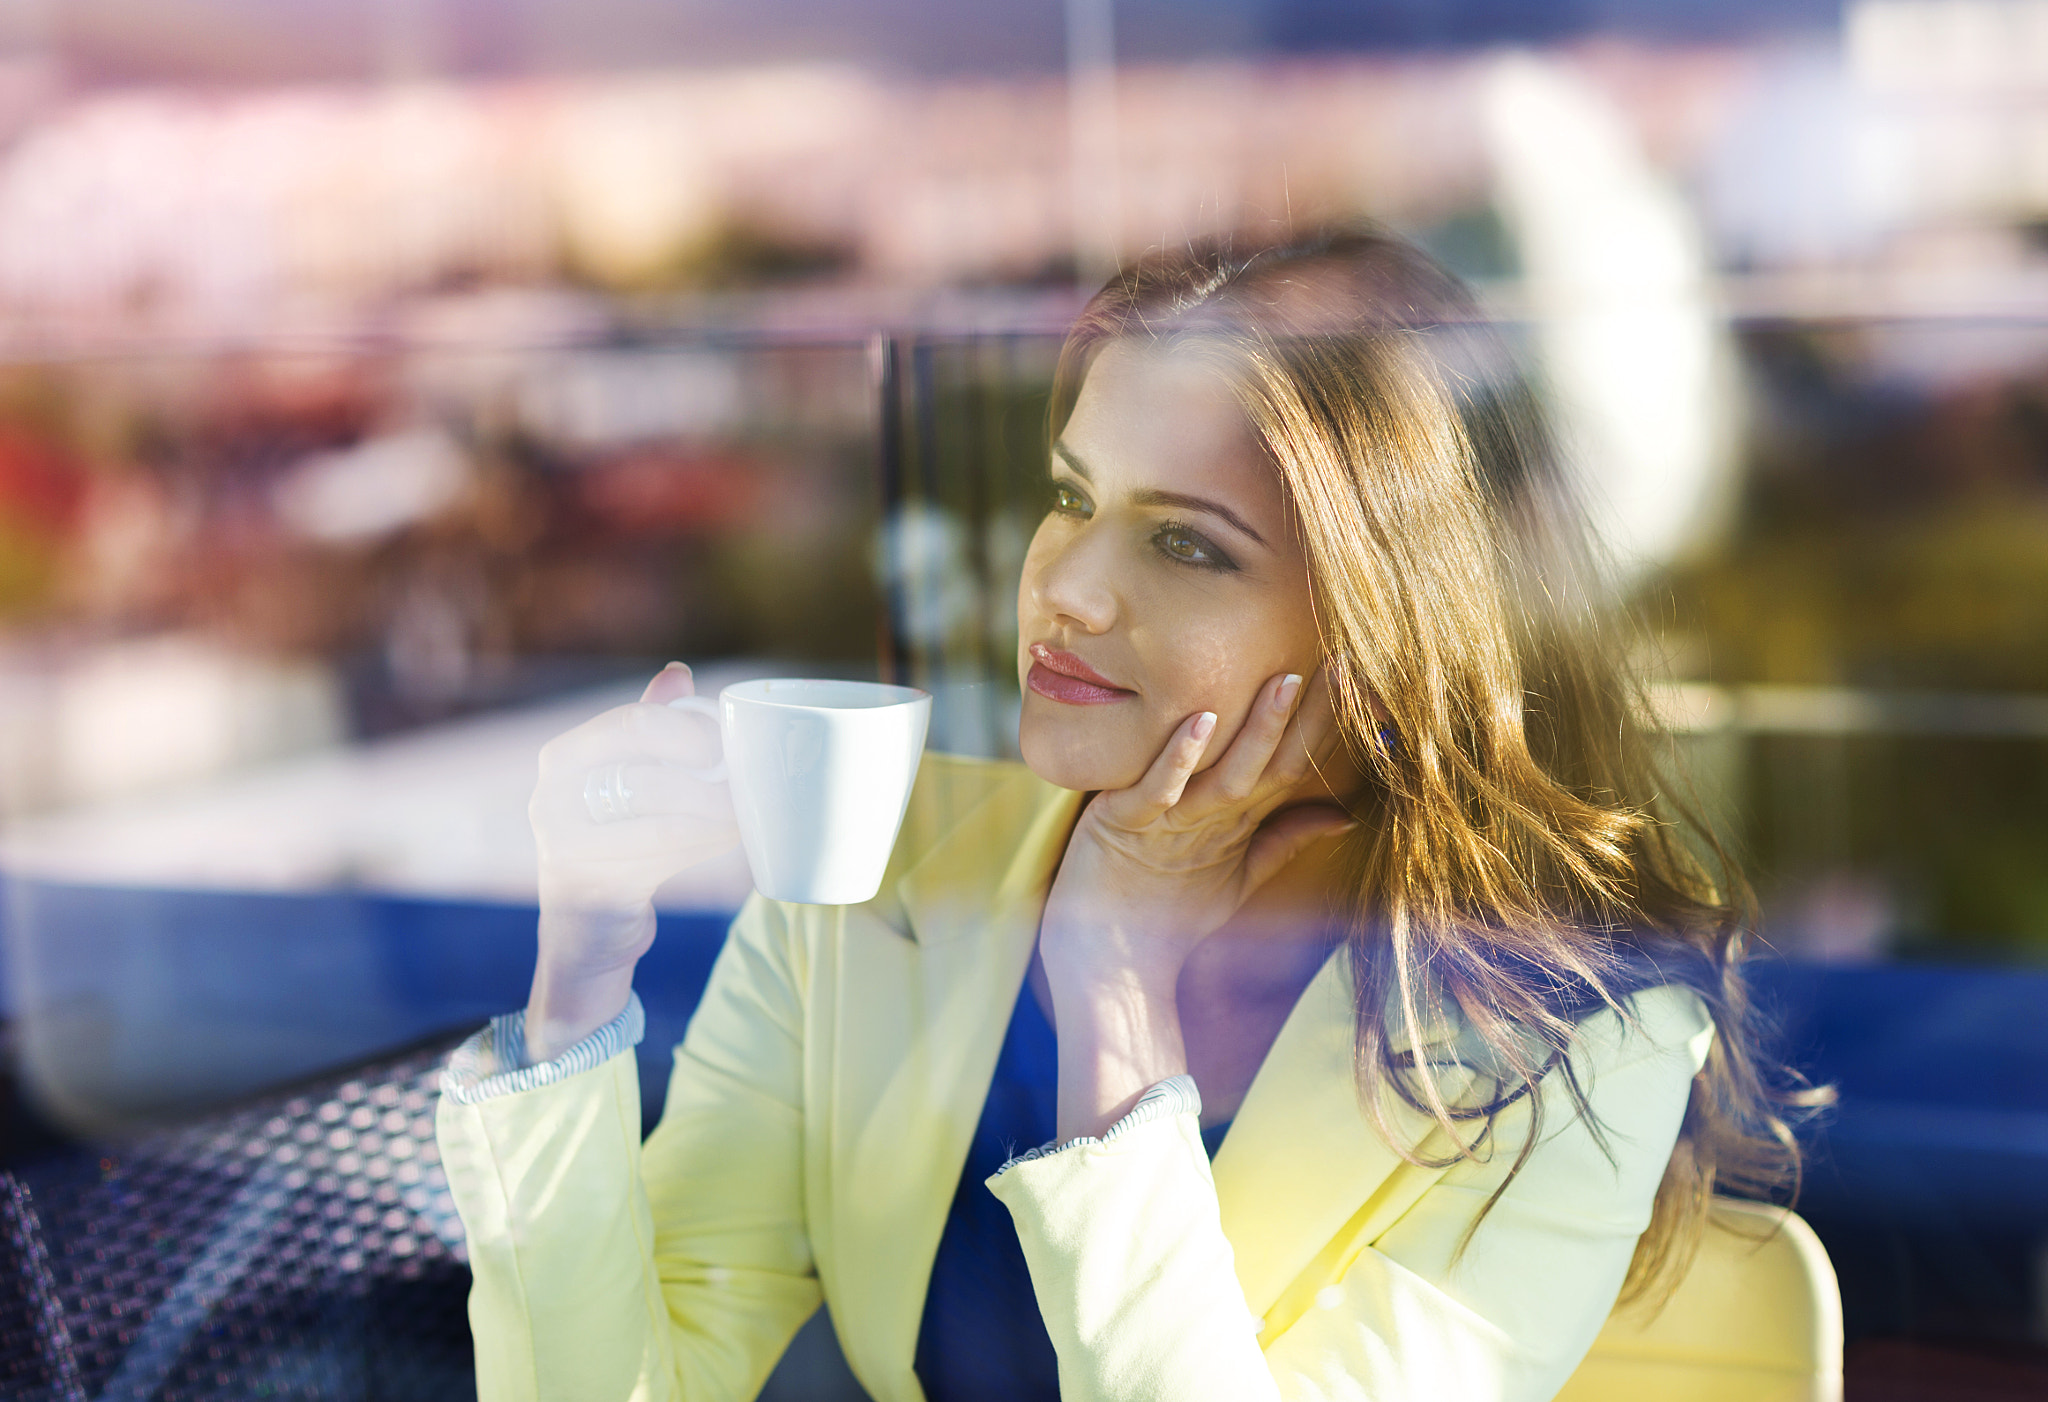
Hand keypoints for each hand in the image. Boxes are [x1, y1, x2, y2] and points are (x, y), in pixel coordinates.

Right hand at [525, 662, 739, 1060]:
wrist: (586, 931)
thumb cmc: (615, 840)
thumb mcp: (624, 777)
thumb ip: (648, 726)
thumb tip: (678, 673)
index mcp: (562, 759)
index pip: (630, 723)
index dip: (688, 729)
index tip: (726, 742)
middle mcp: (551, 799)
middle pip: (647, 772)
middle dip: (707, 777)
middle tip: (743, 782)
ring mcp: (564, 847)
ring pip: (662, 818)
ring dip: (715, 816)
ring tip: (742, 812)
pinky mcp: (592, 888)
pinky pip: (661, 857)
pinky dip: (703, 844)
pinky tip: (728, 838)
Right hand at [1039, 667, 1355, 1138]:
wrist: (1107, 960)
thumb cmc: (1170, 911)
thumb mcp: (1238, 873)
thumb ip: (1284, 838)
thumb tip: (1346, 814)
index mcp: (1229, 808)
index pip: (1288, 761)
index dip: (1328, 729)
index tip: (1368, 689)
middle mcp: (1199, 801)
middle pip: (1261, 753)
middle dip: (1303, 712)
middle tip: (1343, 660)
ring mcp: (1162, 810)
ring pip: (1217, 764)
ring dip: (1254, 726)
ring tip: (1288, 680)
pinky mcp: (1121, 823)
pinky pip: (1154, 789)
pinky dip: (1176, 759)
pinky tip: (1201, 723)